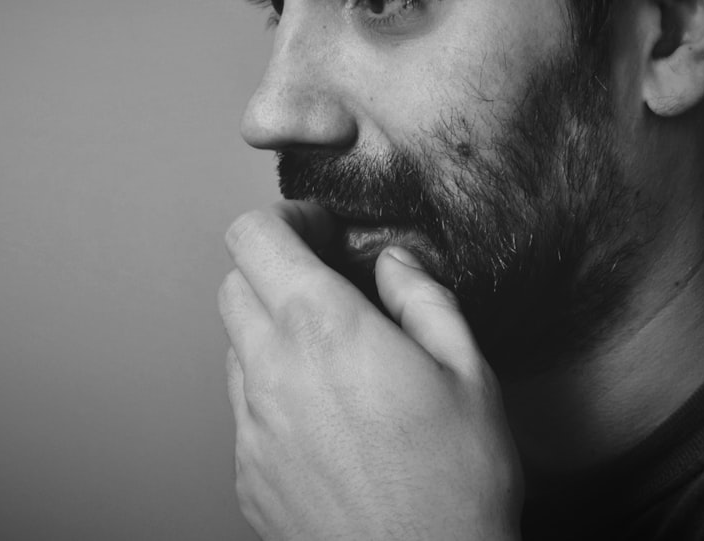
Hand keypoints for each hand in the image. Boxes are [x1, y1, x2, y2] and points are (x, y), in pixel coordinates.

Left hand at [219, 200, 521, 539]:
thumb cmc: (456, 484)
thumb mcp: (469, 373)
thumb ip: (424, 298)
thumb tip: (394, 263)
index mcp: (324, 328)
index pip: (254, 237)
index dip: (284, 219)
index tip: (318, 231)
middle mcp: (272, 369)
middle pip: (234, 284)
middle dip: (274, 270)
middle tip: (324, 286)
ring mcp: (251, 424)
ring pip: (234, 345)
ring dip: (270, 331)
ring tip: (329, 355)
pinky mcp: (246, 470)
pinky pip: (243, 406)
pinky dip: (270, 390)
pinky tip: (322, 415)